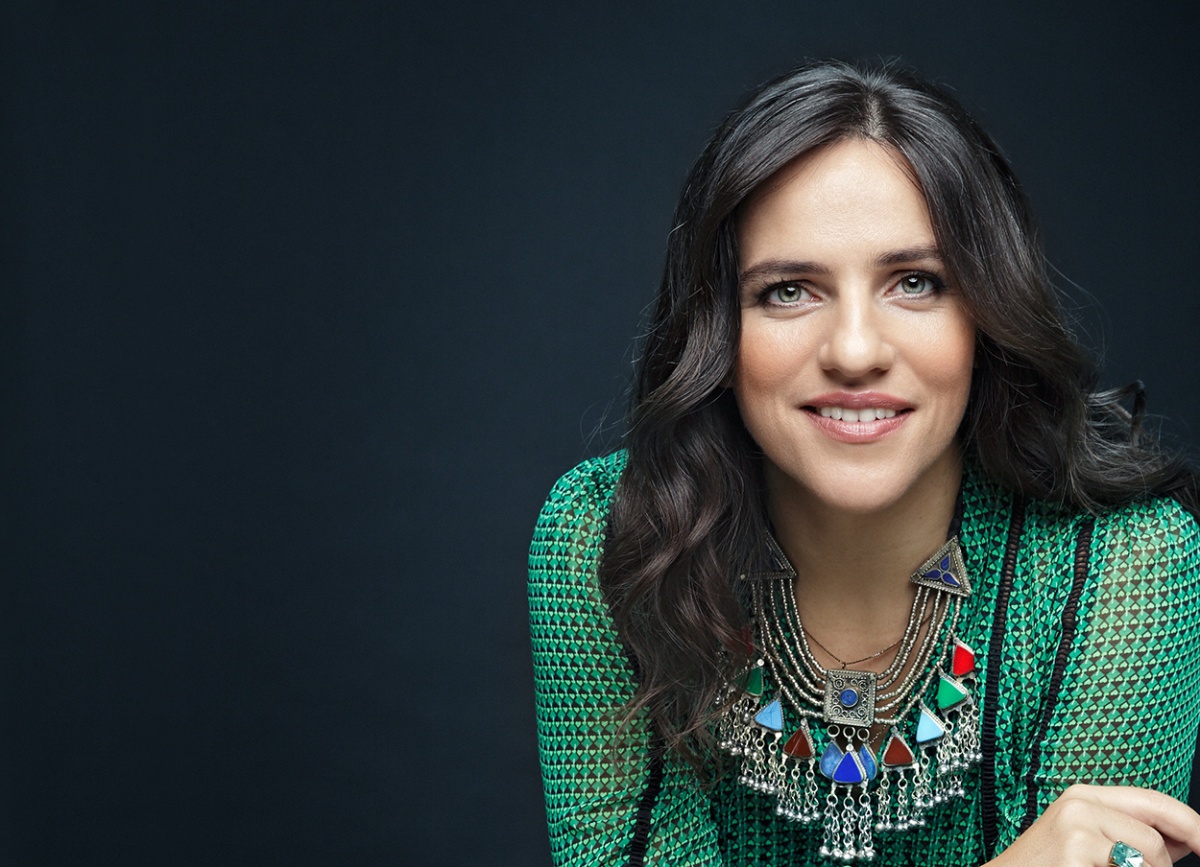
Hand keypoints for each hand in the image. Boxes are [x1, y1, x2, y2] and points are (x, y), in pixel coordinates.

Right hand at [988, 784, 1199, 866]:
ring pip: (1147, 859)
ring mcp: (1077, 826)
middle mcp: (1080, 802)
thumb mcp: (1088, 841)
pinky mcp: (1076, 849)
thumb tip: (1185, 838)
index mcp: (1084, 795)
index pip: (1156, 802)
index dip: (1192, 825)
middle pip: (1154, 839)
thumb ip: (1133, 835)